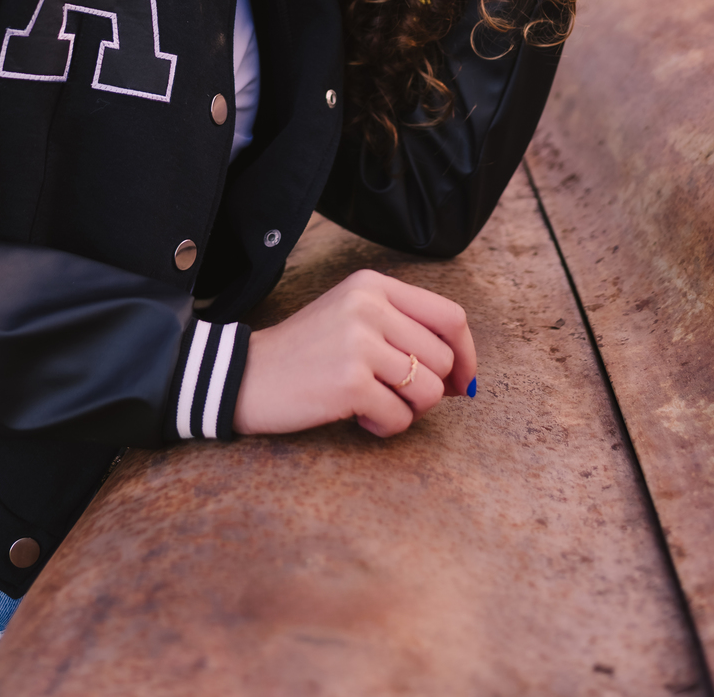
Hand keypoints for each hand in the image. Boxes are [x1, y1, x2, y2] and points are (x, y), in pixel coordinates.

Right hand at [233, 268, 476, 438]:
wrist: (247, 374)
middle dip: (430, 390)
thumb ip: (404, 329)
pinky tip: (359, 418)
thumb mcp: (353, 316)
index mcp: (373, 285)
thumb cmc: (307, 352)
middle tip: (397, 398)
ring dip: (407, 410)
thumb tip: (461, 376)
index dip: (466, 354)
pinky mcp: (350, 381)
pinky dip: (385, 428)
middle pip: (443, 358)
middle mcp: (369, 306)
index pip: (450, 315)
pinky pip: (399, 418)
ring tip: (375, 405)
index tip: (461, 382)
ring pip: (427, 390)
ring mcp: (359, 342)